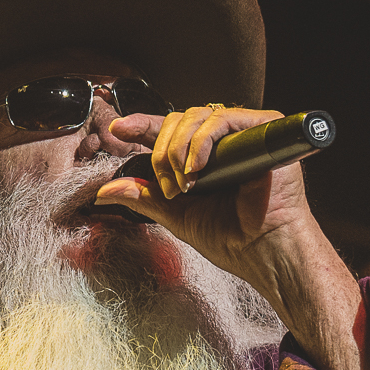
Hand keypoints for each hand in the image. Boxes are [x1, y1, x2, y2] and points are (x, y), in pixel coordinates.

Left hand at [99, 106, 369, 369]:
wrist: (265, 252)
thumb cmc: (233, 240)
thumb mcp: (177, 216)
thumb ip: (144, 198)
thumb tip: (105, 191)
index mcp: (205, 158)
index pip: (170, 130)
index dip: (142, 125)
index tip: (117, 130)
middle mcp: (225, 143)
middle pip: (180, 120)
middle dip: (162, 150)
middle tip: (168, 185)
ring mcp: (244, 135)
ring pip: (197, 117)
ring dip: (178, 149)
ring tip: (183, 183)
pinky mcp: (263, 131)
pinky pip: (222, 120)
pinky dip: (201, 142)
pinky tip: (196, 169)